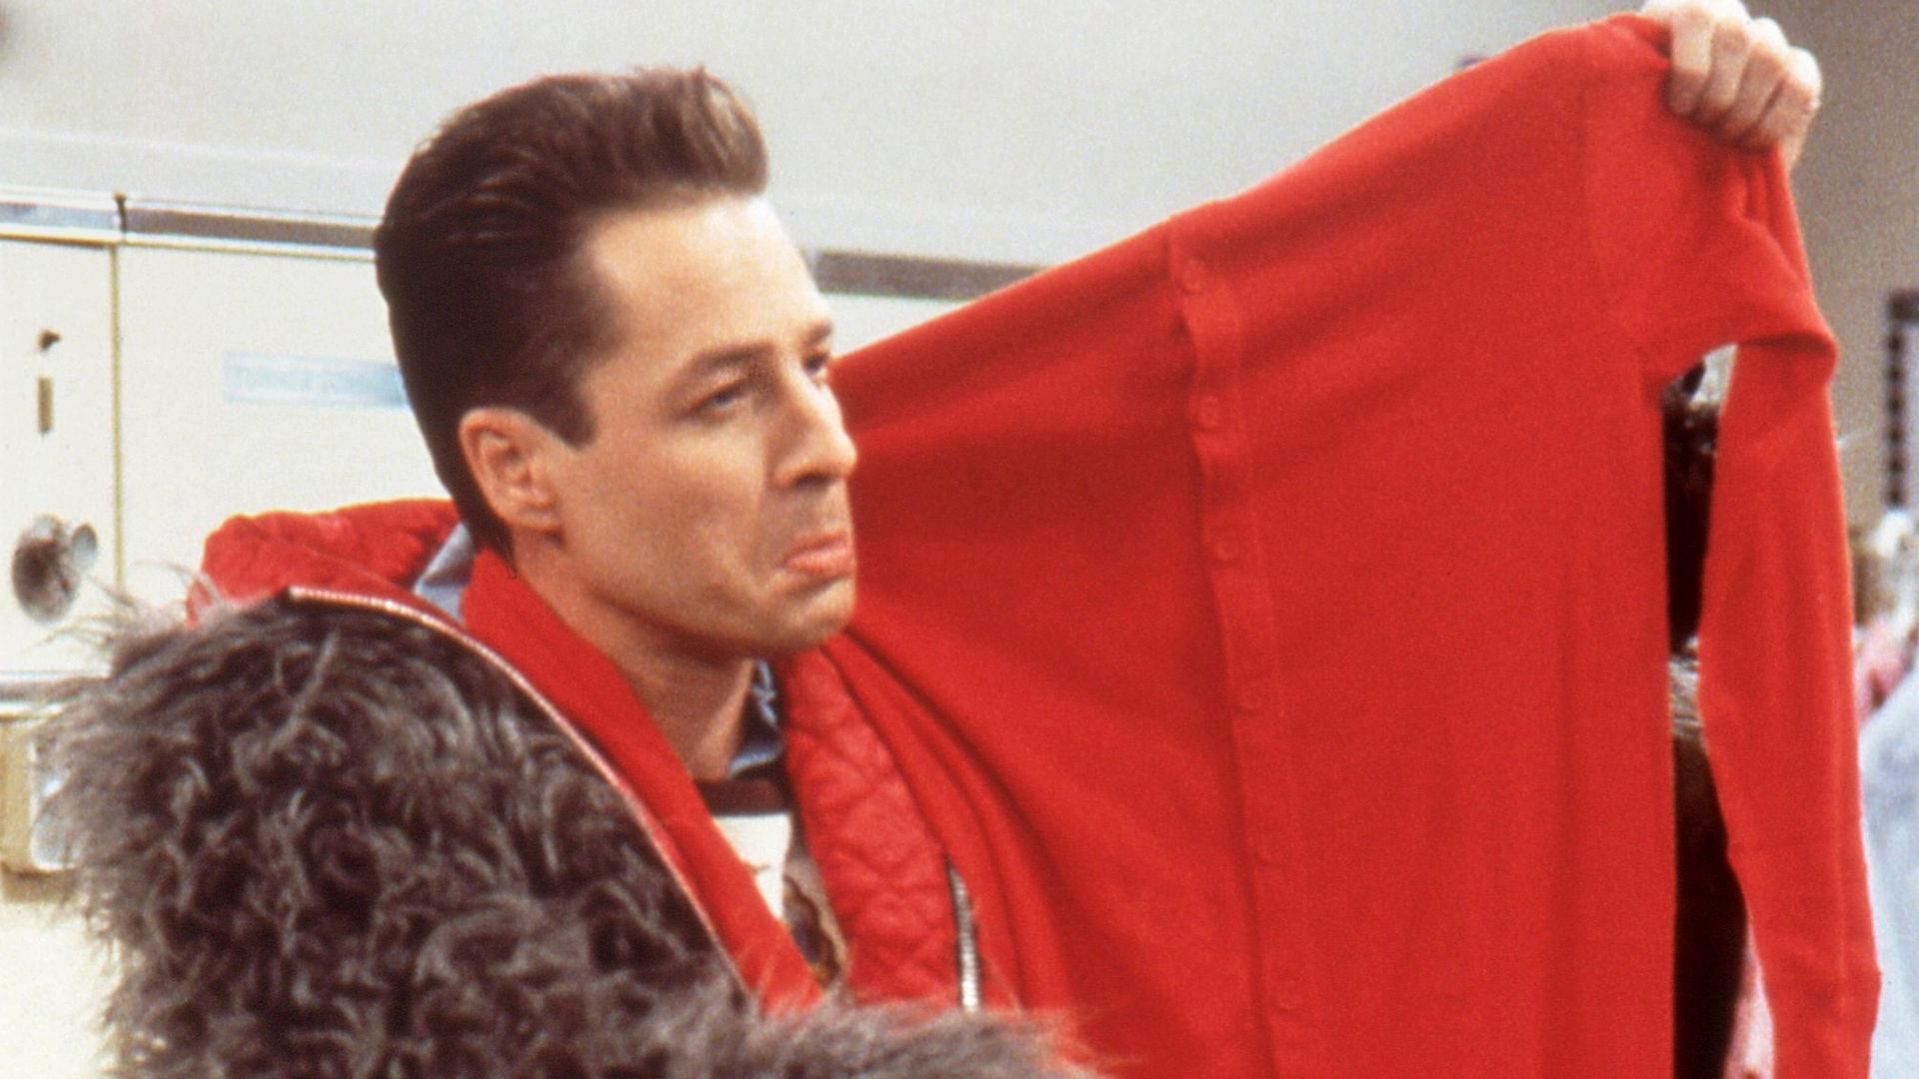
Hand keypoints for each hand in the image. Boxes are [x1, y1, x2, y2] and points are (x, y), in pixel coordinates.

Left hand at [1639, 0, 1821, 170]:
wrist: (1672, 160)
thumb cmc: (1638, 131)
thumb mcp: (1625, 108)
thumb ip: (1631, 87)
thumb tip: (1623, 76)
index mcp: (1678, 13)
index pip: (1697, 15)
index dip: (1692, 66)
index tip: (1679, 109)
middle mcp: (1725, 17)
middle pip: (1739, 38)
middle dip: (1719, 94)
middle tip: (1701, 126)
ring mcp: (1763, 40)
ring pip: (1772, 57)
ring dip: (1746, 108)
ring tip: (1722, 137)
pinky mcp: (1795, 68)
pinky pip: (1801, 82)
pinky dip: (1778, 117)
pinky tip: (1753, 142)